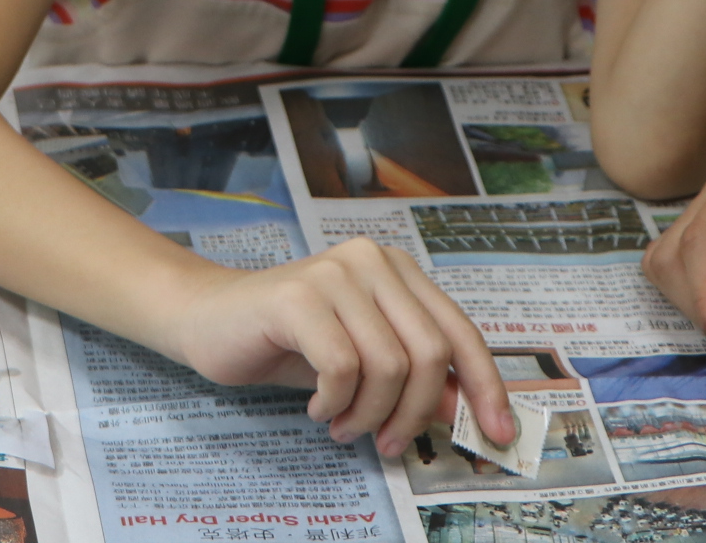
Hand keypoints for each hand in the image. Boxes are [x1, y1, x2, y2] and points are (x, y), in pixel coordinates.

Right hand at [161, 239, 511, 458]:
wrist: (207, 318)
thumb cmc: (288, 342)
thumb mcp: (363, 364)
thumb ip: (416, 380)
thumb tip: (468, 412)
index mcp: (396, 271)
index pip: (459, 331)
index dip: (484, 386)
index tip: (498, 434)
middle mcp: (371, 261)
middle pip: (428, 354)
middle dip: (414, 414)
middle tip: (390, 443)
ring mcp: (334, 273)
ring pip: (387, 366)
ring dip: (369, 416)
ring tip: (343, 425)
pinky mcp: (298, 295)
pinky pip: (341, 368)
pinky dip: (333, 403)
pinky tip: (317, 406)